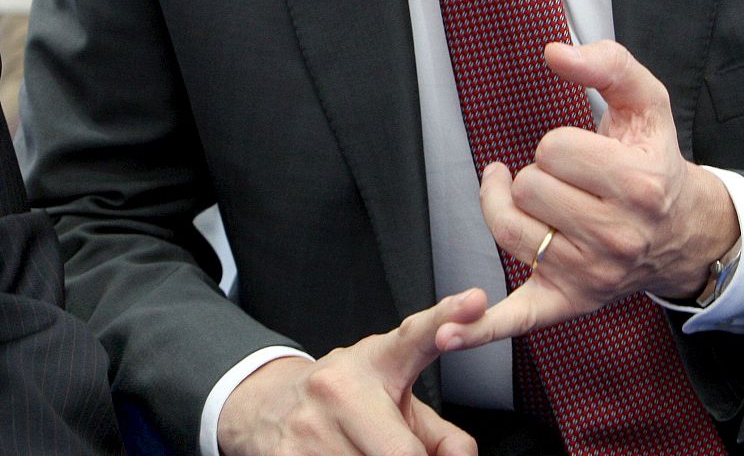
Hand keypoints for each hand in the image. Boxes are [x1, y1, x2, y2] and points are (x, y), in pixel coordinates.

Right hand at [217, 292, 484, 455]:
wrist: (267, 405)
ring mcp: (310, 426)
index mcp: (375, 364)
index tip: (476, 302)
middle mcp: (340, 389)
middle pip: (403, 455)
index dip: (447, 320)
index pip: (415, 338)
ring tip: (364, 449)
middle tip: (406, 450)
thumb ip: (441, 434)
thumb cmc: (344, 403)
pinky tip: (342, 454)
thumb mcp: (394, 402)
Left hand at [436, 41, 738, 352]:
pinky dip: (479, 328)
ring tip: (533, 199)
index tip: (582, 154)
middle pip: (529, 188)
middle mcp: (616, 236)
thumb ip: (607, 63)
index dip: (559, 144)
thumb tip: (554, 51)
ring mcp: (589, 274)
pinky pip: (516, 318)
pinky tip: (448, 334)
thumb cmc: (653, 161)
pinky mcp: (566, 302)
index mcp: (636, 186)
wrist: (684, 232)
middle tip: (568, 181)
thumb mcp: (646, 103)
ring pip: (510, 230)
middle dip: (540, 174)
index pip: (554, 149)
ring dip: (511, 207)